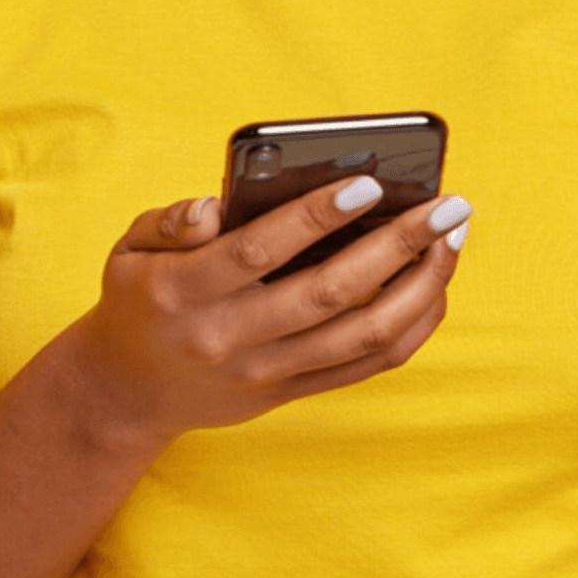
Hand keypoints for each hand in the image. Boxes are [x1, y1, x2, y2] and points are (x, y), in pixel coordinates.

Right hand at [61, 177, 470, 449]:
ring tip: (452, 239)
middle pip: (329, 293)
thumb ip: (169, 220)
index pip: (260, 250)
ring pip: (360, 335)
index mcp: (185, 289)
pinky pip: (364, 366)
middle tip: (449, 206)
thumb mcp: (128, 247)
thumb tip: (213, 206)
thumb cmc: (139, 296)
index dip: (316, 216)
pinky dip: (410, 327)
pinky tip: (434, 285)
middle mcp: (230, 335)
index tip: (370, 184)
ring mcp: (264, 371)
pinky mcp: (288, 392)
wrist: (125, 391)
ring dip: (419, 286)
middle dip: (398, 245)